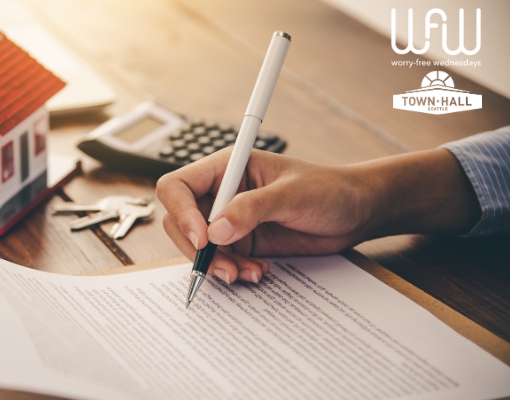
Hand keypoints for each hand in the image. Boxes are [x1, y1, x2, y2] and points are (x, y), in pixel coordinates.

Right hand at [157, 149, 370, 284]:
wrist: (355, 212)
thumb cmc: (329, 189)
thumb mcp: (292, 194)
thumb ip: (252, 208)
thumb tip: (215, 230)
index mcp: (226, 168)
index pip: (178, 186)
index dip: (181, 212)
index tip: (203, 238)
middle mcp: (221, 193)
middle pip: (180, 222)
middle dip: (198, 249)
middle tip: (225, 266)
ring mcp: (229, 220)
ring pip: (198, 248)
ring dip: (217, 265)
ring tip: (248, 272)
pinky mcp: (241, 243)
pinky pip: (220, 262)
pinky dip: (233, 271)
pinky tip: (258, 271)